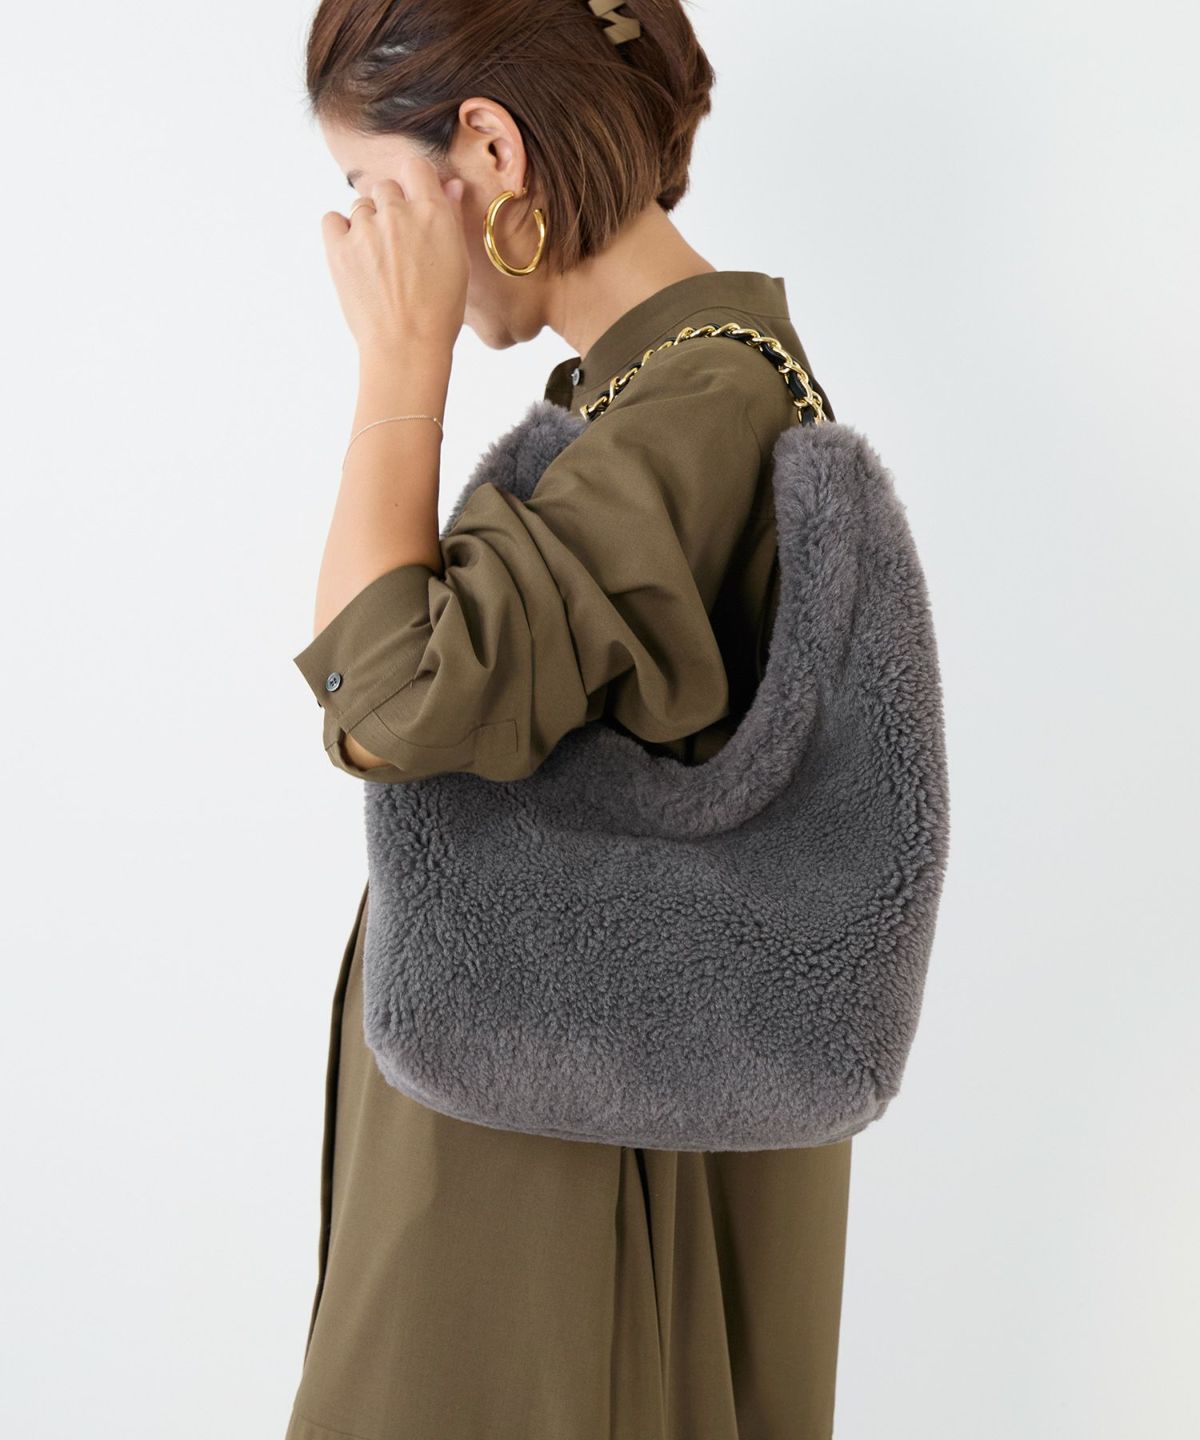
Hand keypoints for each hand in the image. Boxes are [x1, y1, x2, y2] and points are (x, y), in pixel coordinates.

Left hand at [320, 154, 467, 356]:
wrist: (407, 348)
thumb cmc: (439, 311)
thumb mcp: (457, 261)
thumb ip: (450, 216)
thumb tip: (448, 184)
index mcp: (432, 213)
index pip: (415, 168)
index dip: (413, 184)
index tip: (413, 206)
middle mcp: (397, 213)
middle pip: (385, 188)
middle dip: (390, 210)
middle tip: (397, 247)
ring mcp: (365, 230)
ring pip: (360, 207)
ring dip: (366, 226)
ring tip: (378, 263)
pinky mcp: (338, 248)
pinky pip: (332, 220)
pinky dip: (340, 233)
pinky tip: (355, 257)